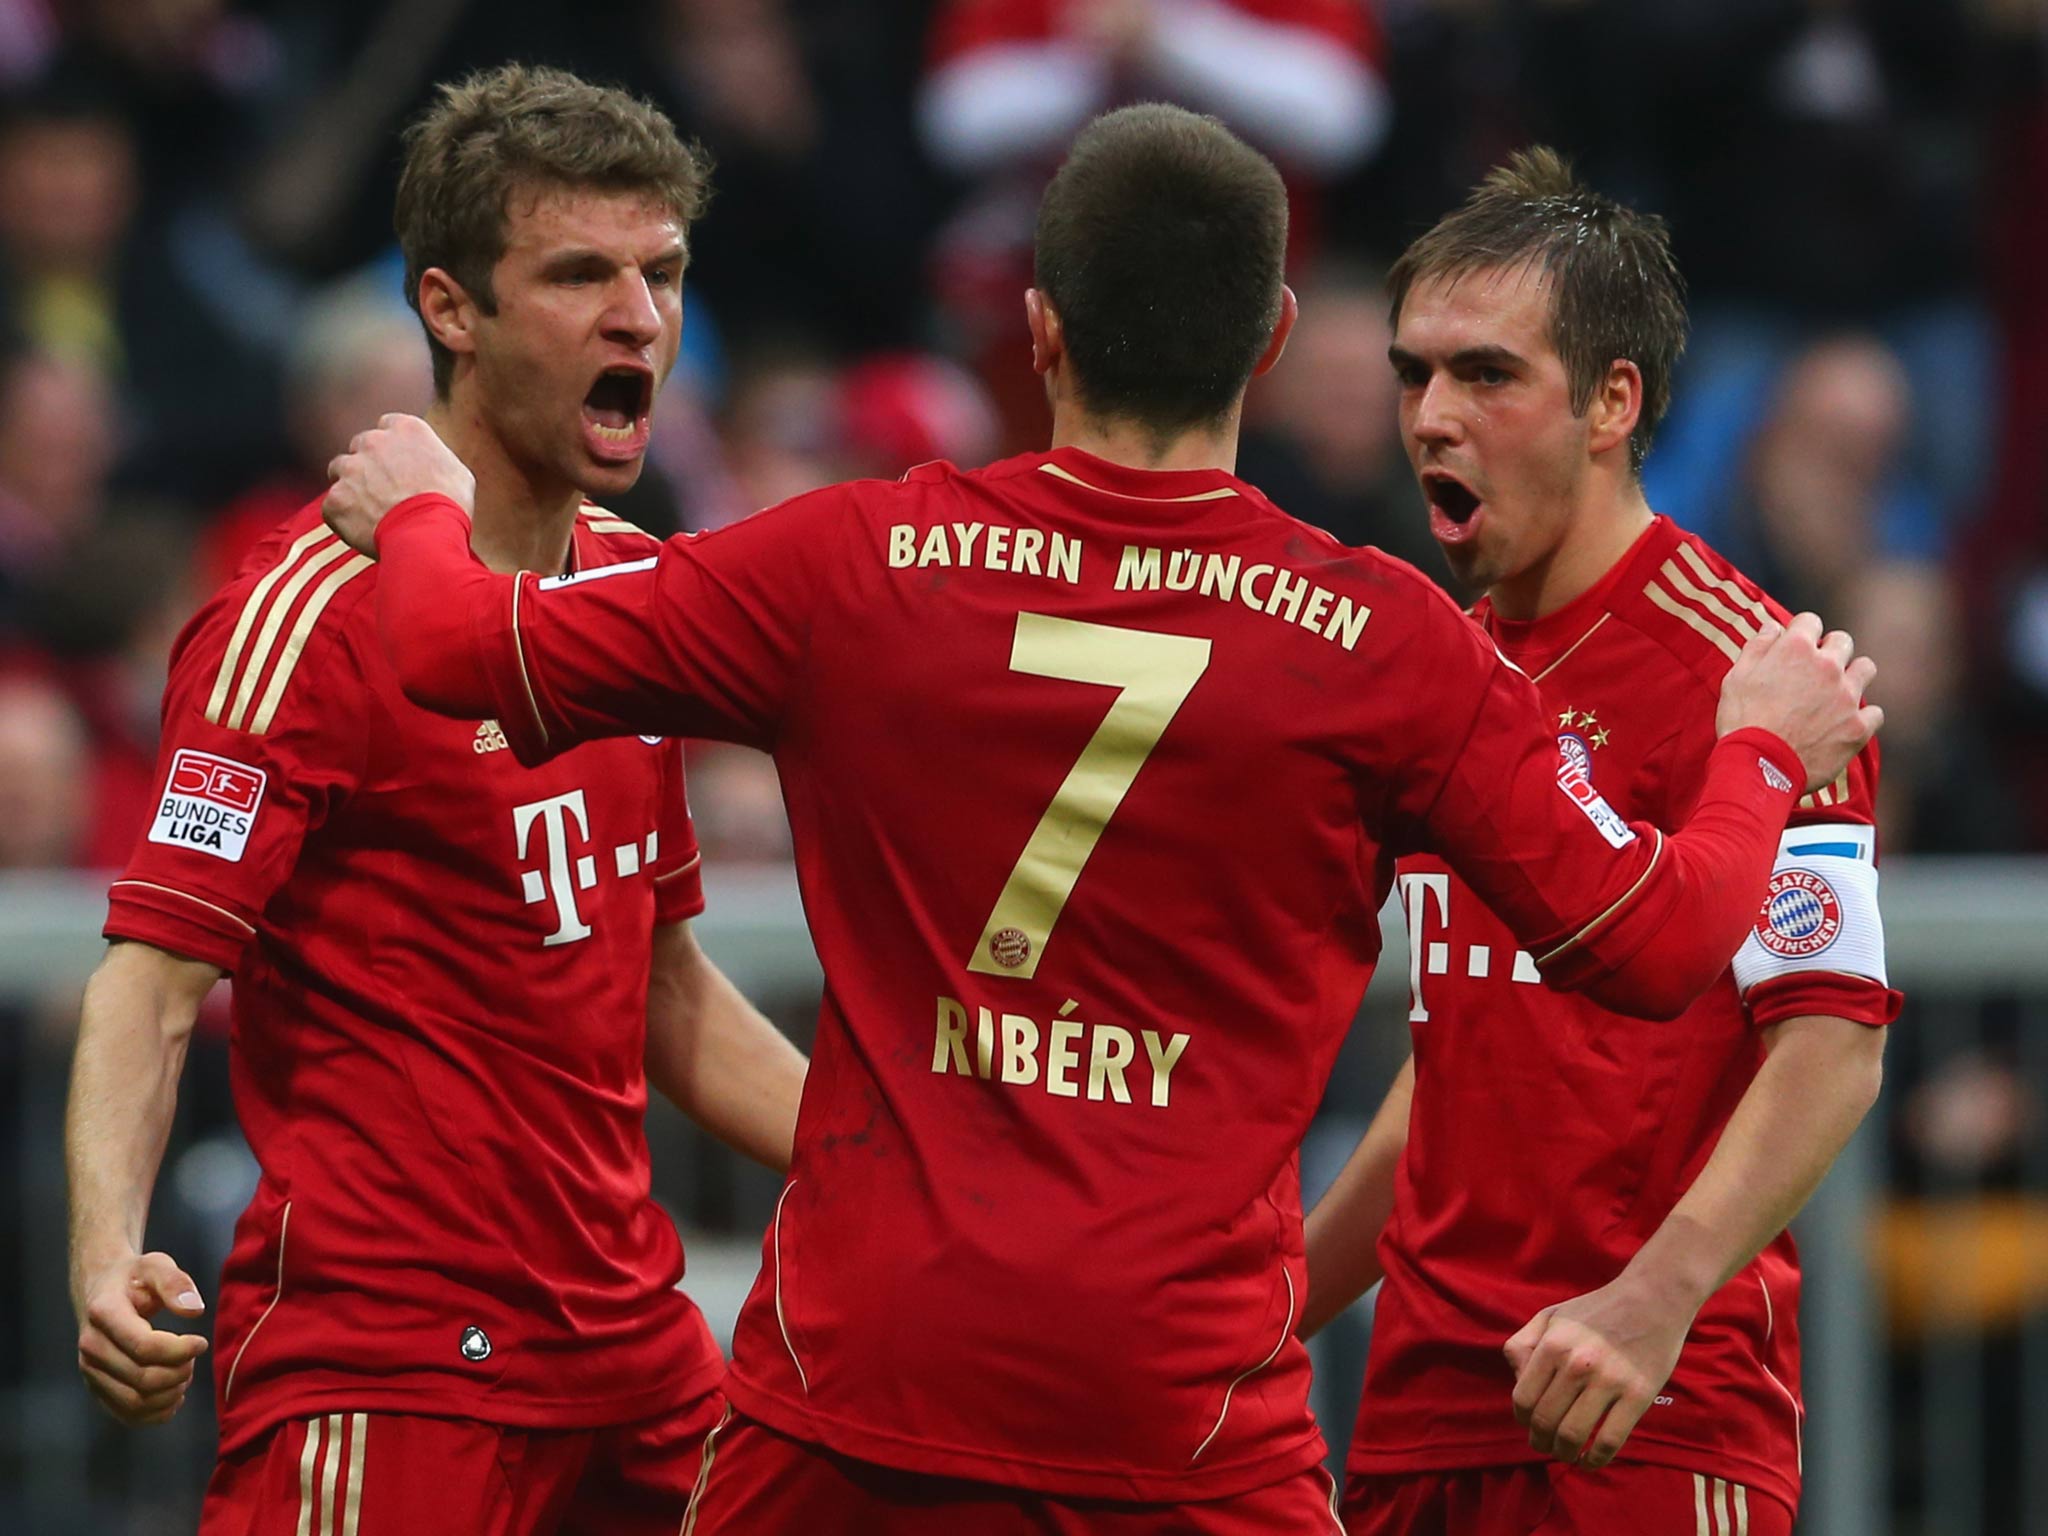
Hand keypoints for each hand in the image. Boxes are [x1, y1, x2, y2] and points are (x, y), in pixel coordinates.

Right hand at [74, 1250, 209, 1425]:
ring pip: (134, 1402)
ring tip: (185, 1374)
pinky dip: (156, 1413)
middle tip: (193, 1358)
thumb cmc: (134, 1277)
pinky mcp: (97, 1388)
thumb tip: (194, 1310)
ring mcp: (90, 1371)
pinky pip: (126, 1414)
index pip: (143, 1346)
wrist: (103, 1290)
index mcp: (104, 1313)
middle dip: (179, 1373)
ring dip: (170, 1394)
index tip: (201, 1342)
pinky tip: (174, 1395)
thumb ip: (176, 1283)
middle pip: (142, 1378)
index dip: (179, 1350)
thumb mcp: (156, 1264)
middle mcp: (91, 1346)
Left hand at [324, 413, 474, 556]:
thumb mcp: (457, 472)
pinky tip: (365, 529)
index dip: (392, 447)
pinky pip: (333, 506)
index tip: (398, 464)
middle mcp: (373, 441)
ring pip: (340, 472)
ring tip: (372, 511)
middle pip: (360, 446)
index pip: (388, 426)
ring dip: (352, 487)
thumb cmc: (450, 505)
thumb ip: (434, 457)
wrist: (428, 534)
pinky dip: (345, 517)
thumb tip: (431, 464)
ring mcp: (350, 469)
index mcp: (405, 429)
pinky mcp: (335, 498)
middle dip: (369, 464)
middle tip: (385, 490)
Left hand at [1504, 1274, 1690, 1466]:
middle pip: (1545, 1421)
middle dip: (1540, 1441)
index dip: (1522, 1420)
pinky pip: (1610, 1441)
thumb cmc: (1597, 1309)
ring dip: (1564, 1453)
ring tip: (1566, 1453)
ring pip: (1573, 1435)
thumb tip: (1516, 1381)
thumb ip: (1523, 1344)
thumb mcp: (1550, 1316)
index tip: (1529, 1425)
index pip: (1523, 1399)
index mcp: (1552, 1345)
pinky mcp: (1638, 1396)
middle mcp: (1576, 1364)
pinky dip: (1596, 1459)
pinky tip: (1591, 1460)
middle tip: (1545, 1445)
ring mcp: (1609, 1381)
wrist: (1653, 1298)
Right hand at [1715, 612, 1880, 791]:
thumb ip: (1757, 647)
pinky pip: (1875, 713)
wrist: (1758, 767)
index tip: (1795, 647)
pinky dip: (1862, 716)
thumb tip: (1774, 627)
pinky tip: (1845, 723)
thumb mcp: (1736, 678)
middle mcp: (1827, 666)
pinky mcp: (1858, 727)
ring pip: (1866, 669)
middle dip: (1831, 650)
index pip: (1810, 621)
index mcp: (1795, 649)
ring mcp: (1847, 697)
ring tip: (1837, 691)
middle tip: (1815, 670)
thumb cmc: (1742, 722)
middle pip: (1843, 641)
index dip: (1800, 633)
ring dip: (1853, 675)